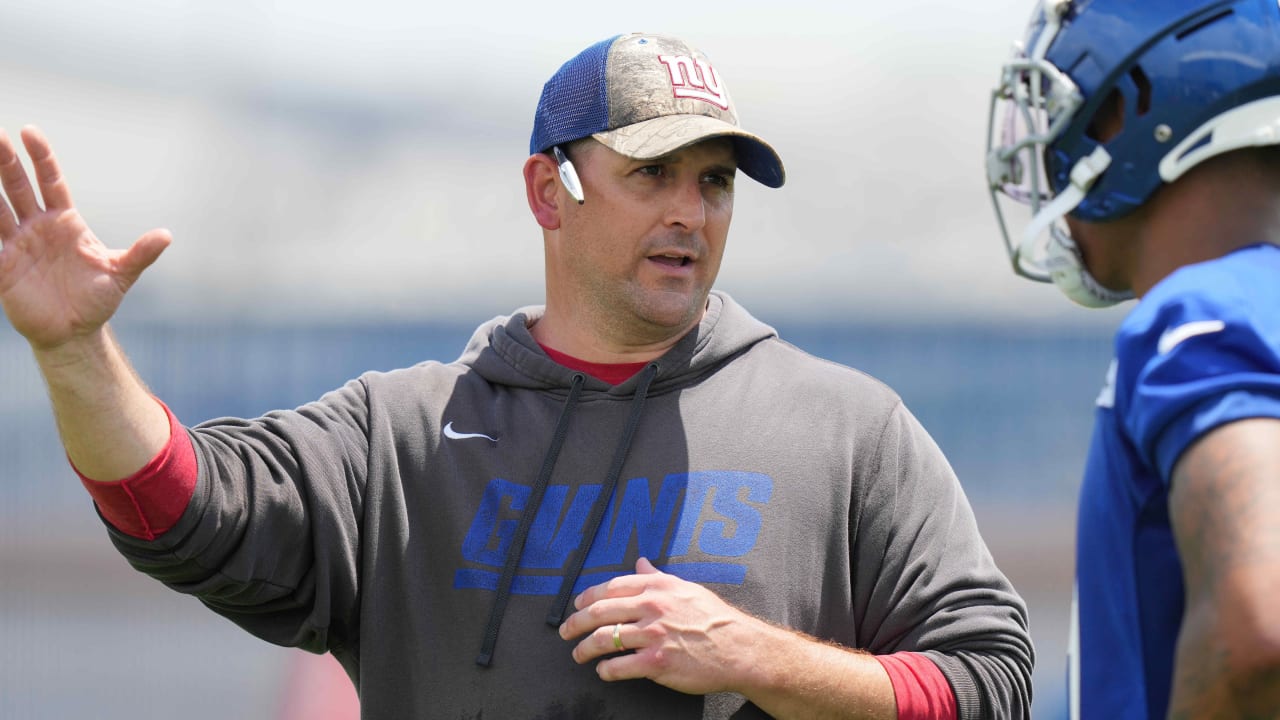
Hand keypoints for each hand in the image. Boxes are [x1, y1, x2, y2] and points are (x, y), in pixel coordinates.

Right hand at [0, 126, 169, 350]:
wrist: (75, 332)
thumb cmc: (97, 299)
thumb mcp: (121, 273)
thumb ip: (141, 253)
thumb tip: (167, 235)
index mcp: (65, 221)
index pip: (51, 181)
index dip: (41, 158)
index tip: (30, 132)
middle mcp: (37, 226)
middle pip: (18, 186)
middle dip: (5, 161)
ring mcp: (17, 244)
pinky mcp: (2, 266)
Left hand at [558, 557, 770, 695]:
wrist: (740, 648)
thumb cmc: (716, 618)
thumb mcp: (686, 588)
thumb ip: (658, 576)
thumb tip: (640, 561)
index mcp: (657, 587)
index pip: (610, 587)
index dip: (587, 597)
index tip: (576, 606)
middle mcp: (651, 607)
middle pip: (599, 612)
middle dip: (575, 623)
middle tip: (565, 631)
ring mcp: (653, 635)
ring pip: (603, 639)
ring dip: (584, 649)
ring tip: (578, 655)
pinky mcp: (656, 662)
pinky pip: (619, 666)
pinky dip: (606, 670)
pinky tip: (604, 671)